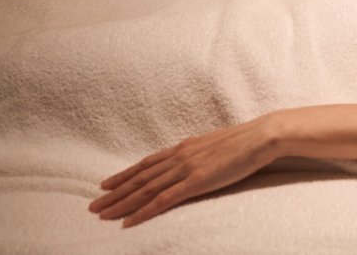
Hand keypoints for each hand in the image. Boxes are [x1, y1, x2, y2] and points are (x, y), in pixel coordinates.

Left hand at [90, 115, 279, 226]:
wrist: (262, 135)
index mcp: (185, 147)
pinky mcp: (196, 181)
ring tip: (102, 214)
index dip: (125, 174)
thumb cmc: (246, 140)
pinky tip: (128, 222)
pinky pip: (163, 200)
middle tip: (93, 205)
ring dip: (121, 203)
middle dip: (115, 192)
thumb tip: (193, 157)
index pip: (147, 163)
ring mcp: (186, 168)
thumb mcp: (217, 144)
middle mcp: (180, 156)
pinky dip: (142, 211)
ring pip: (145, 189)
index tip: (107, 185)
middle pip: (140, 177)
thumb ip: (201, 152)